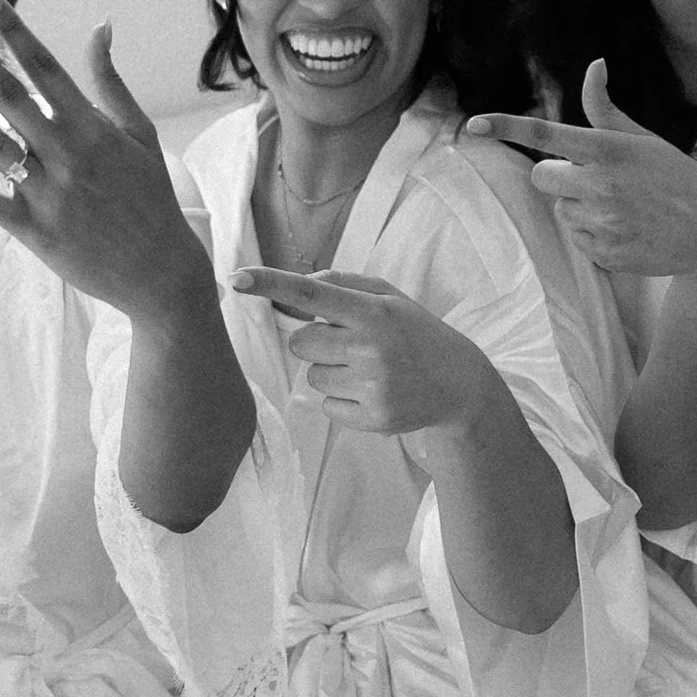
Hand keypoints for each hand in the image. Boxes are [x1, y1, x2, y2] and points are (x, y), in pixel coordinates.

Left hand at [0, 0, 212, 326]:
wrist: (160, 272)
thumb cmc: (150, 196)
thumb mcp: (139, 133)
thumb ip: (110, 80)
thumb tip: (100, 24)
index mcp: (92, 127)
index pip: (44, 66)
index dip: (14, 28)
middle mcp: (66, 154)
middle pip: (8, 94)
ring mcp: (47, 193)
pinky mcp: (32, 230)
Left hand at [232, 270, 501, 442]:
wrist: (459, 385)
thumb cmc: (415, 333)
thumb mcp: (390, 298)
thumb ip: (343, 284)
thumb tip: (301, 284)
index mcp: (374, 312)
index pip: (312, 294)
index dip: (272, 284)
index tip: (237, 277)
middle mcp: (371, 349)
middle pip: (300, 342)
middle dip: (315, 340)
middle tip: (350, 343)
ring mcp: (372, 387)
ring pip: (311, 376)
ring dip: (331, 371)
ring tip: (368, 369)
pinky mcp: (371, 420)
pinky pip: (326, 405)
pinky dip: (342, 399)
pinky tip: (373, 392)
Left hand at [465, 62, 696, 282]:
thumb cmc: (677, 178)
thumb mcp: (644, 139)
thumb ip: (605, 109)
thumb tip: (593, 64)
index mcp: (610, 149)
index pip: (547, 133)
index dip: (506, 126)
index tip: (473, 125)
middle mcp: (601, 184)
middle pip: (542, 176)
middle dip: (560, 176)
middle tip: (598, 179)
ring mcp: (601, 221)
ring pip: (561, 209)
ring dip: (581, 207)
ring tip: (624, 208)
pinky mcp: (602, 252)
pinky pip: (577, 238)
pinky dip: (595, 234)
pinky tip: (628, 230)